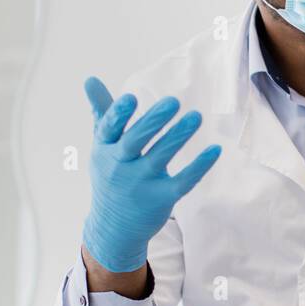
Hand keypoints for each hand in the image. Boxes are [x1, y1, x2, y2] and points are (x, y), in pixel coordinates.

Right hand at [80, 77, 221, 272]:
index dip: (118, 114)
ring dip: (178, 137)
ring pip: (160, 158)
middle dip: (153, 121)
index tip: (131, 98)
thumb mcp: (102, 145)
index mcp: (105, 149)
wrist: (114, 226)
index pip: (109, 129)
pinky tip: (215, 149)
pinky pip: (183, 181)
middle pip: (135, 141)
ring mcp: (141, 183)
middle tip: (173, 101)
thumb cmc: (110, 174)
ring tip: (196, 116)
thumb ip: (102, 112)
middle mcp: (120, 166)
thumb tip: (89, 78)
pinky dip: (199, 166)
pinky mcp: (162, 198)